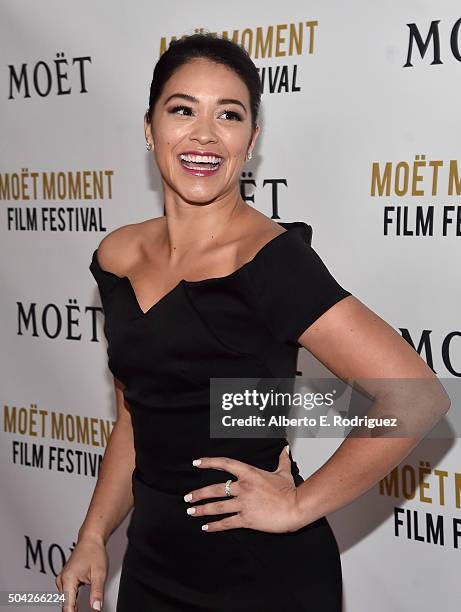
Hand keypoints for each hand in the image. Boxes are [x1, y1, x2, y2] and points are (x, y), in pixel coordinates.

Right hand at [55, 533, 107, 611]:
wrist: (91, 539)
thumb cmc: (94, 552)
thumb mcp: (99, 573)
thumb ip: (97, 592)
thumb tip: (96, 608)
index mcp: (68, 579)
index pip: (68, 606)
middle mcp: (61, 580)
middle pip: (65, 604)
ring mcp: (62, 579)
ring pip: (65, 600)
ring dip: (72, 608)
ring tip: (80, 611)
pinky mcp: (65, 579)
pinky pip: (66, 595)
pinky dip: (72, 602)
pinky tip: (77, 608)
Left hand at [184, 445, 305, 533]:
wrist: (296, 507)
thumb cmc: (290, 490)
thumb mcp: (284, 472)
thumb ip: (281, 459)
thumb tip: (285, 449)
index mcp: (249, 473)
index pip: (224, 464)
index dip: (208, 462)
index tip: (196, 463)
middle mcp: (243, 487)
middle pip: (215, 489)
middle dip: (198, 494)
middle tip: (187, 497)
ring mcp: (243, 503)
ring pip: (217, 507)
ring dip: (202, 510)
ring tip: (191, 512)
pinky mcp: (246, 519)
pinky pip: (226, 522)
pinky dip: (214, 526)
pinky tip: (206, 528)